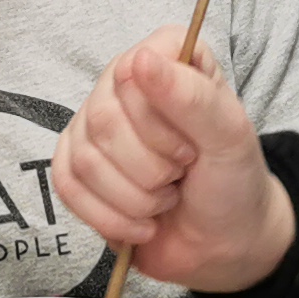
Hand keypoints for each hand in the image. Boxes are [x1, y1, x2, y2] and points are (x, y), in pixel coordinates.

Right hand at [50, 27, 295, 291]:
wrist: (222, 240)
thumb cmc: (231, 179)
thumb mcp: (230, 136)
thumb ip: (192, 96)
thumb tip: (141, 60)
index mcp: (165, 57)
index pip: (131, 73)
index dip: (159, 123)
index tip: (192, 146)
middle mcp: (122, 84)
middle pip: (102, 121)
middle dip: (150, 168)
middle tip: (181, 173)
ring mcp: (93, 126)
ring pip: (84, 160)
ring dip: (135, 198)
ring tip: (166, 197)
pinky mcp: (75, 167)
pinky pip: (67, 187)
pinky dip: (110, 218)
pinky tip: (142, 222)